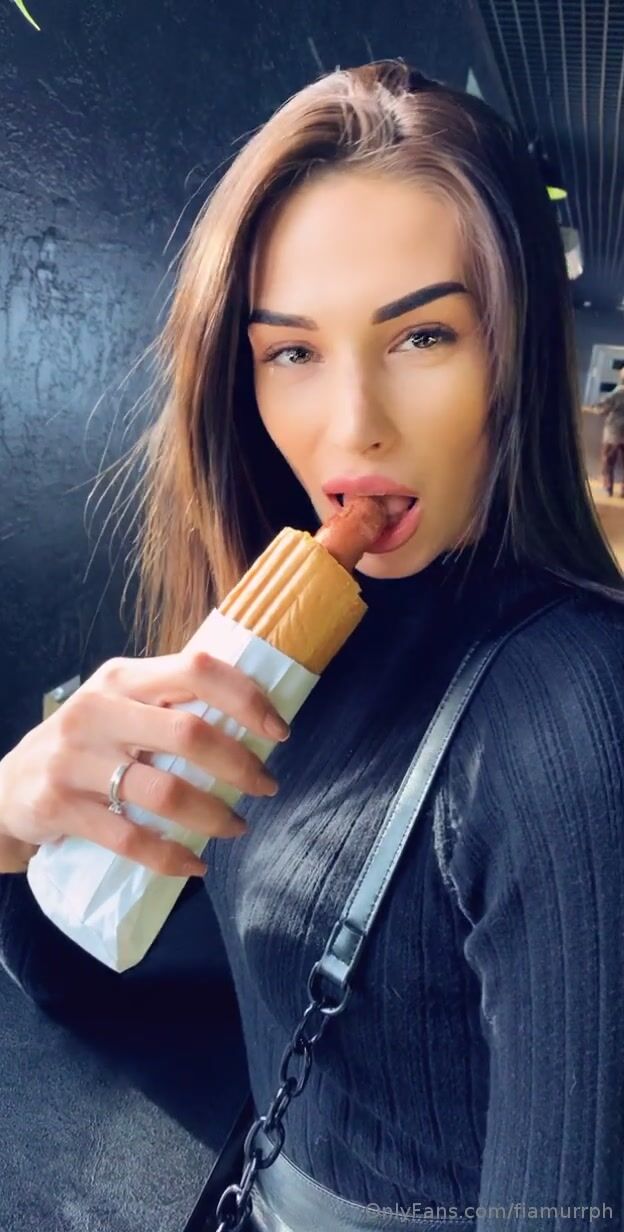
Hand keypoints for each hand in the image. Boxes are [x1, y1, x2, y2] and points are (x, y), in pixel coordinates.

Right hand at [0, 648, 288, 877]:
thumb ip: (168, 704)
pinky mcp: (60, 807)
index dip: (246, 699)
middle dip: (240, 764)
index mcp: (121, 677)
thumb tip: (253, 716)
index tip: (279, 731)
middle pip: (188, 732)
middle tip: (266, 786)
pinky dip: (172, 856)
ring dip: (214, 815)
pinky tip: (195, 865)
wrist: (3, 789)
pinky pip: (130, 839)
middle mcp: (97, 710)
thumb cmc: (83, 746)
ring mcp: (75, 759)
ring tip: (237, 827)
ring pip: (165, 792)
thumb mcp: (116, 707)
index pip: (196, 670)